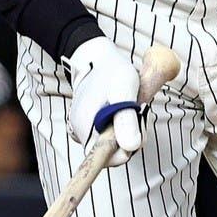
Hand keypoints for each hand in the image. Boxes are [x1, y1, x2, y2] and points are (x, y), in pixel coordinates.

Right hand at [65, 37, 142, 166]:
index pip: (104, 159)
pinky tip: (124, 109)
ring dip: (126, 128)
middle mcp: (79, 132)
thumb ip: (126, 119)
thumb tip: (130, 148)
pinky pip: (109, 133)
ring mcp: (83, 129)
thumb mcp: (124, 90)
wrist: (97, 58)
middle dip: (129, 136)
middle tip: (137, 111)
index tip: (135, 134)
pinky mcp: (90, 125)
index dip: (123, 152)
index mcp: (84, 127)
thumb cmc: (112, 72)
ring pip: (112, 142)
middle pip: (110, 151)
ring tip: (130, 106)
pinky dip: (122, 124)